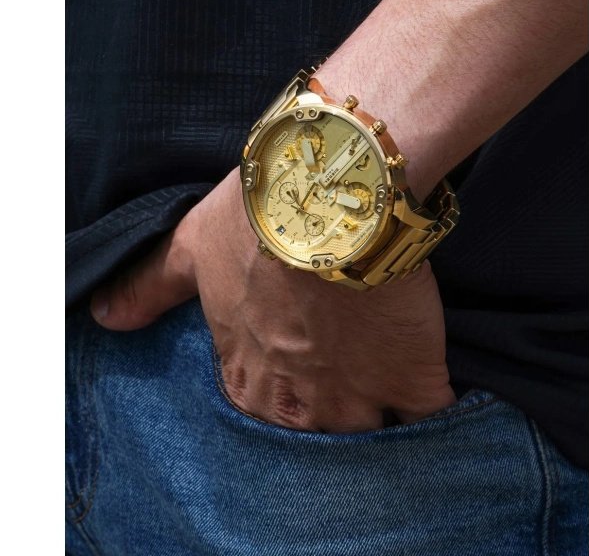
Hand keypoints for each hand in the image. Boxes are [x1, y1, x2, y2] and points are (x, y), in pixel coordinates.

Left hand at [90, 168, 455, 431]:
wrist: (330, 201)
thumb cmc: (259, 220)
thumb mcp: (192, 248)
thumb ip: (148, 287)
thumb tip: (103, 316)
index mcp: (247, 370)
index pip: (255, 412)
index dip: (274, 400)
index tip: (292, 383)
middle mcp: (298, 398)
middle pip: (310, 438)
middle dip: (320, 424)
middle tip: (339, 393)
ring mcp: (357, 394)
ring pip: (364, 441)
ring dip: (371, 428)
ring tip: (382, 402)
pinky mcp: (411, 375)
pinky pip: (428, 418)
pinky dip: (432, 418)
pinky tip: (432, 403)